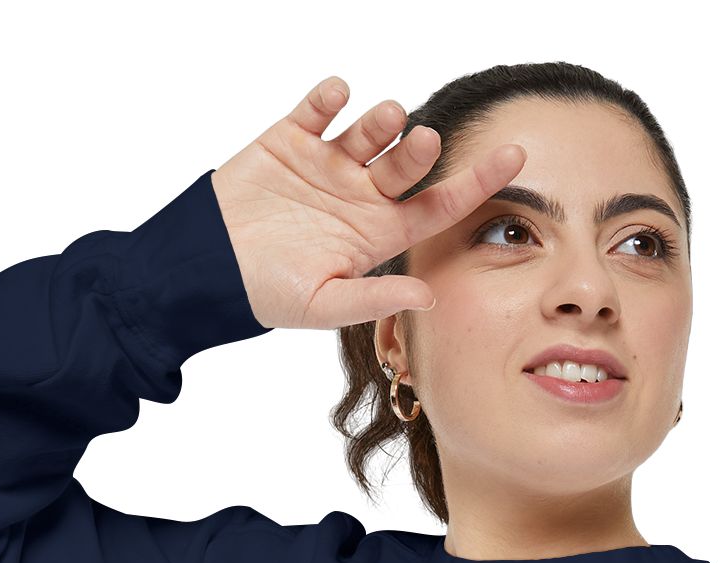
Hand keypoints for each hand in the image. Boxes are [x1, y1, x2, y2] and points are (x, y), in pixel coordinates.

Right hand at [210, 76, 525, 330]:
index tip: (516, 159)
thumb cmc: (268, 293)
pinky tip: (336, 96)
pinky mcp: (291, 138)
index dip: (477, 183)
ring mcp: (328, 163)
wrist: (207, 267)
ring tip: (386, 118)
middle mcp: (360, 194)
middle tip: (421, 141)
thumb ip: (375, 297)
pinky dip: (330, 97)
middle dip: (417, 151)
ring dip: (381, 121)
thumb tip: (430, 294)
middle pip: (406, 165)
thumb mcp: (324, 305)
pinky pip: (317, 108)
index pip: (438, 205)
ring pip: (368, 131)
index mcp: (377, 233)